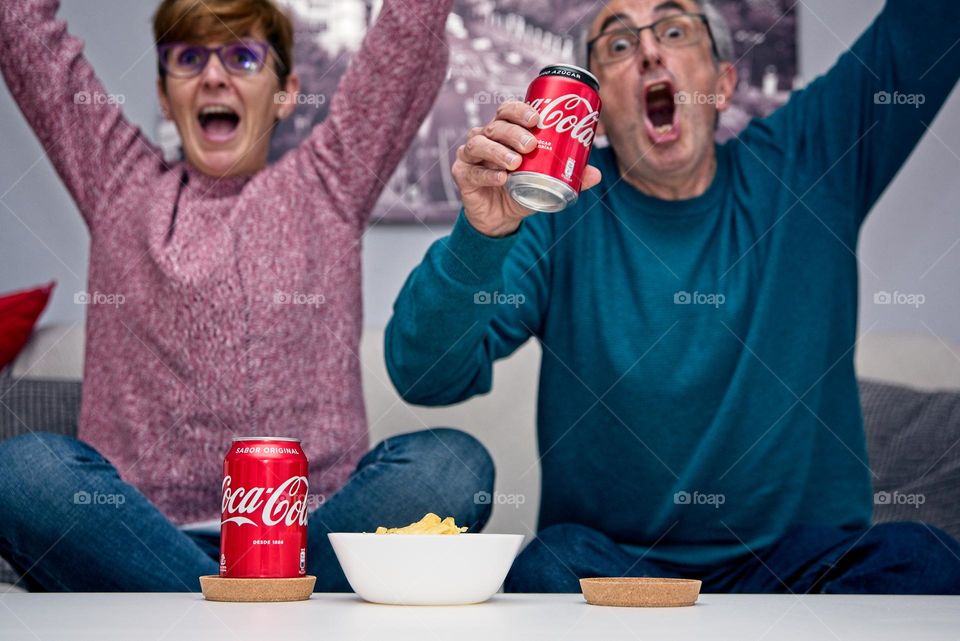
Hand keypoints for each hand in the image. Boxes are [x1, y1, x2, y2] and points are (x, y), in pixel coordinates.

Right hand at [452, 101, 601, 237]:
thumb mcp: (547, 182)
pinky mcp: (462, 175)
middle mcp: (485, 138)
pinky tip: (501, 178)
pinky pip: (472, 171)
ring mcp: (470, 156)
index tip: (538, 118)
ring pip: (479, 144)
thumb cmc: (522, 190)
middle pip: (495, 126)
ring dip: (498, 150)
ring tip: (515, 162)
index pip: (507, 111)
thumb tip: (596, 174)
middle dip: (513, 132)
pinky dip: (487, 174)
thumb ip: (570, 177)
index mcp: (504, 132)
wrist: (501, 219)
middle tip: (532, 144)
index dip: (520, 109)